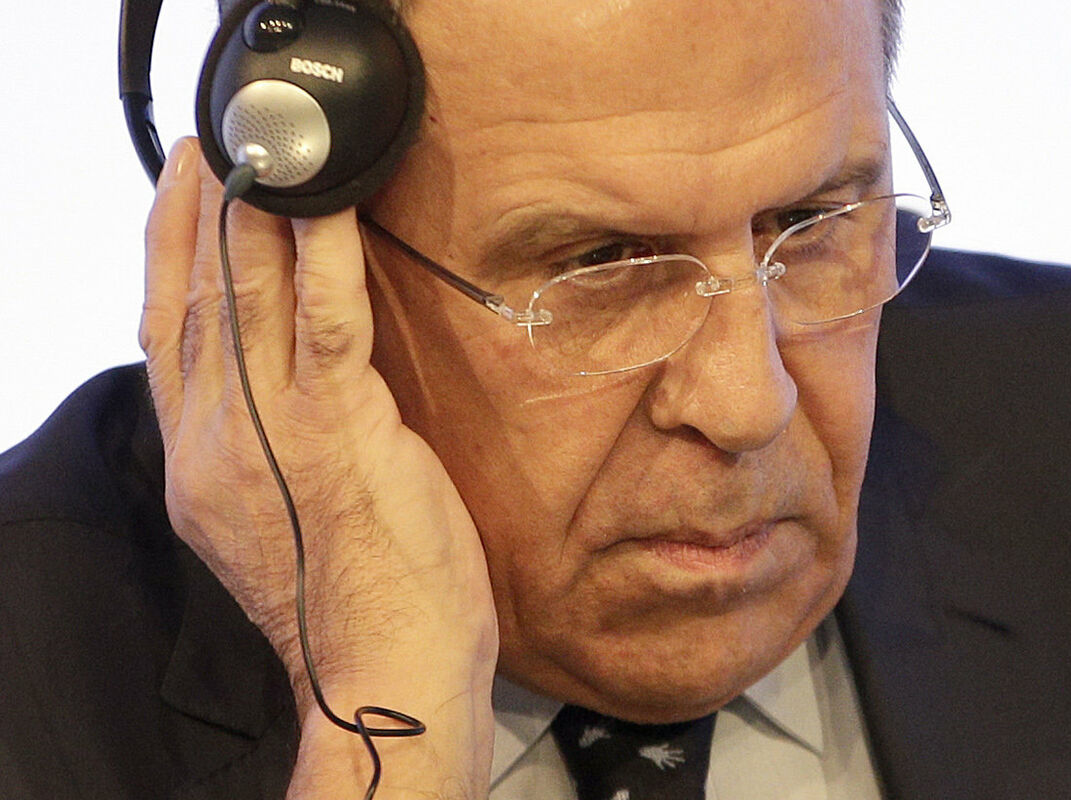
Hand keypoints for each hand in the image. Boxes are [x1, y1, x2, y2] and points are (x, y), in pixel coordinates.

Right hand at [140, 139, 497, 797]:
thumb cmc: (351, 599)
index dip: (166, 250)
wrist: (382, 670)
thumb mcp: (280, 517)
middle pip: (198, 298)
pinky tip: (329, 202)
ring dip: (259, 212)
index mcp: (201, 460)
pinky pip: (326, 319)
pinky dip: (324, 253)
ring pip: (249, 297)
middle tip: (227, 143)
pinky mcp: (340, 428)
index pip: (166, 330)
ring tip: (270, 149)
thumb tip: (285, 377)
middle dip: (208, 211)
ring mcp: (273, 430)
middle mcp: (219, 438)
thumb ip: (262, 443)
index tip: (182, 191)